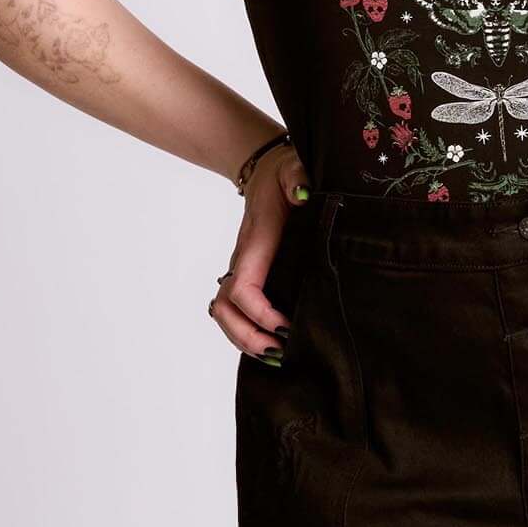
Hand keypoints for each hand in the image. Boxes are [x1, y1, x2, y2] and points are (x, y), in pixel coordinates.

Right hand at [208, 140, 309, 359]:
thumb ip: (297, 178)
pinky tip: (272, 345)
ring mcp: (242, 270)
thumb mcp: (294, 168)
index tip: (287, 326)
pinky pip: (235, 311)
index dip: (260, 313)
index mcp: (255, 244)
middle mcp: (243, 261)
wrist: (266, 171)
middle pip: (225, 309)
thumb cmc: (283, 174)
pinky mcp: (250, 277)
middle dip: (248, 337)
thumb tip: (303, 194)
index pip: (244, 287)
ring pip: (224, 314)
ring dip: (244, 340)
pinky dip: (246, 333)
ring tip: (276, 357)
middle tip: (281, 354)